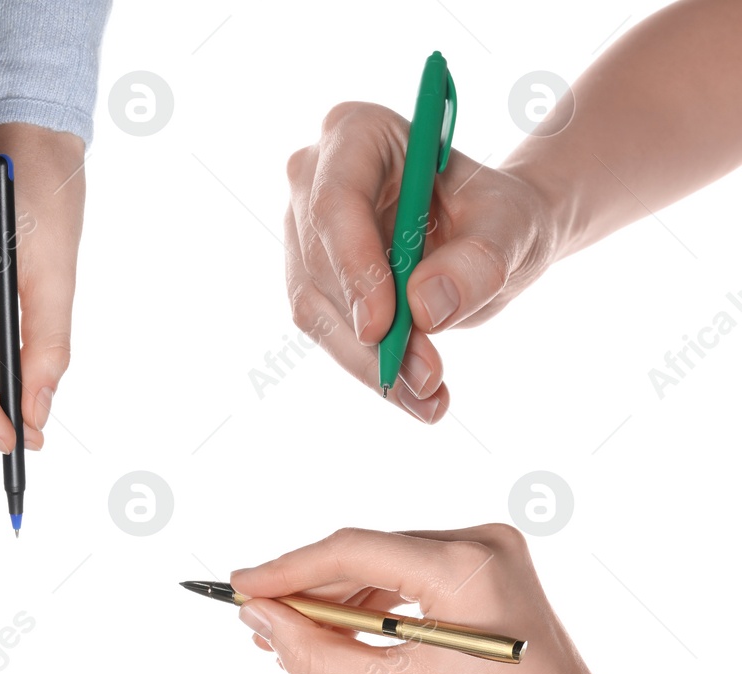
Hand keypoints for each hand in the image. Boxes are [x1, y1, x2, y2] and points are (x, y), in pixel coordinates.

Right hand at [229, 523, 657, 673]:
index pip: (351, 552)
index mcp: (464, 567)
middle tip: (257, 621)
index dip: (286, 570)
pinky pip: (407, 575)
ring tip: (289, 636)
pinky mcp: (485, 569)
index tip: (242, 588)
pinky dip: (370, 602)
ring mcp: (486, 552)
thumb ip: (318, 652)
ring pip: (382, 564)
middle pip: (363, 554)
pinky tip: (336, 630)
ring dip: (335, 599)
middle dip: (306, 589)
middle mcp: (479, 544)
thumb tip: (263, 621)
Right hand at [284, 103, 559, 421]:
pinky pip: (329, 335)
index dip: (353, 265)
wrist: (493, 239)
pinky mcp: (308, 285)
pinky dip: (372, 371)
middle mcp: (311, 180)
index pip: (335, 202)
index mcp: (356, 134)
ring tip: (430, 396)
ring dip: (372, 362)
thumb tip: (425, 308)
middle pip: (320, 265)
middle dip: (371, 330)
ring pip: (318, 311)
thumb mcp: (513, 228)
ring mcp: (302, 236)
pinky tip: (417, 397)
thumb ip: (479, 260)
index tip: (382, 326)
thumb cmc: (501, 216)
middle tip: (427, 377)